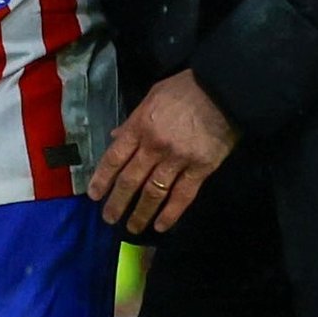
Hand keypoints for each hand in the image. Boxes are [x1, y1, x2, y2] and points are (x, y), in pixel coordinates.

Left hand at [88, 70, 238, 233]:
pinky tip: (161, 226)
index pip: (114, 158)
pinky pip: (183, 196)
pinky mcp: (200, 169)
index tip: (94, 195)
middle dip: (117, 202)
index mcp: (140, 126)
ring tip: (132, 228)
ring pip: (154, 193)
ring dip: (141, 213)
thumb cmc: (185, 88)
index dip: (102, 179)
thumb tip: (115, 138)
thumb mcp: (152, 97)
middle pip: (131, 180)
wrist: (223, 90)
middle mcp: (154, 146)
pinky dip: (171, 213)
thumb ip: (133, 121)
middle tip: (109, 218)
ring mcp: (177, 160)